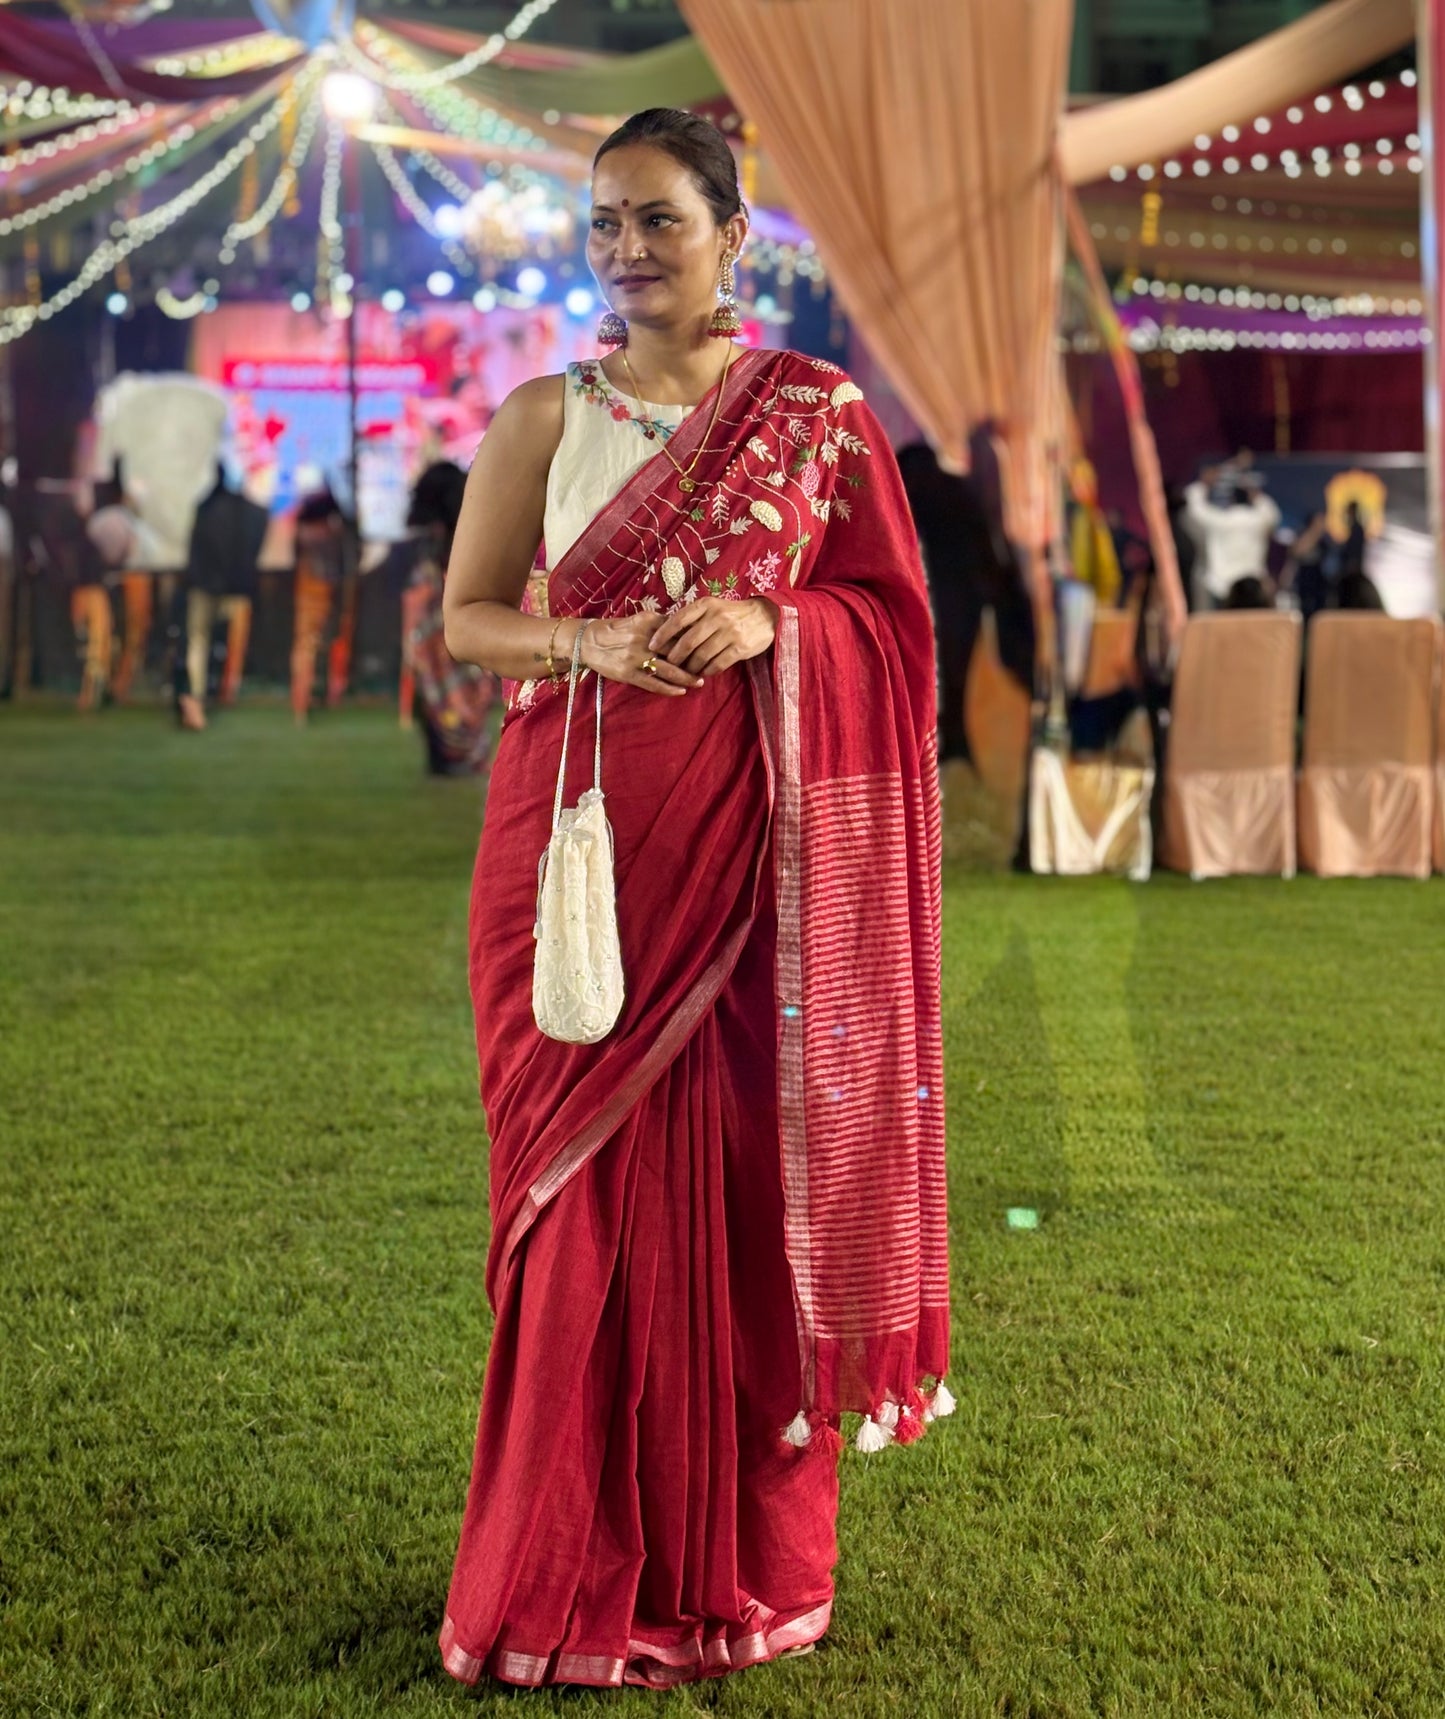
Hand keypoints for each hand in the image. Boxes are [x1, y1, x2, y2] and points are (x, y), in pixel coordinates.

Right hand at [579, 613, 700, 697]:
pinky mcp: (628, 673)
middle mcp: (644, 639)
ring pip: (668, 669)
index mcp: (649, 622)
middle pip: (677, 652)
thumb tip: (687, 630)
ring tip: (699, 682)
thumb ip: (661, 624)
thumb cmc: (618, 630)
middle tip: (708, 667)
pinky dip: (668, 688)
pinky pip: (652, 683)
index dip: (694, 641)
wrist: (589, 641)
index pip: (678, 632)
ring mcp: (636, 657)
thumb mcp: (640, 620)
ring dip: (686, 678)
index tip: (707, 648)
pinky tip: (680, 691)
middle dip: (695, 661)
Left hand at [648, 597, 777, 678]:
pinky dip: (707, 671)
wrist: (765, 617)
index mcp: (706, 605)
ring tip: (686, 671)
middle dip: (674, 656)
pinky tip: (703, 672)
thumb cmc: (731, 614)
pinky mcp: (740, 648)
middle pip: (688, 642)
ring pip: (702, 656)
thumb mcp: (712, 607)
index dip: (662, 635)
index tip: (652, 645)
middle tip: (668, 664)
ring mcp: (730, 633)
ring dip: (690, 667)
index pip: (678, 620)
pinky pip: (717, 664)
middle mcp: (717, 617)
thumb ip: (692, 617)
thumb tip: (665, 632)